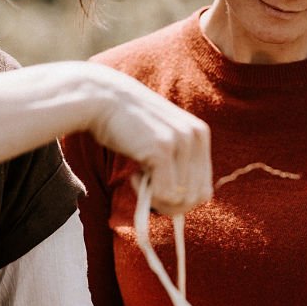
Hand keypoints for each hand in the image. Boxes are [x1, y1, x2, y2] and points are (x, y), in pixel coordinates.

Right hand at [86, 65, 212, 215]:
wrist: (101, 99)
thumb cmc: (125, 125)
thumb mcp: (160, 140)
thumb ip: (177, 164)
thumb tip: (180, 205)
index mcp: (200, 134)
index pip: (205, 190)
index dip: (182, 201)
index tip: (159, 193)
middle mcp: (196, 136)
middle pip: (197, 198)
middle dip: (170, 205)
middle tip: (147, 192)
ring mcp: (181, 141)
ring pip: (180, 199)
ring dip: (156, 198)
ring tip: (139, 177)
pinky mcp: (163, 148)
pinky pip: (164, 193)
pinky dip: (145, 192)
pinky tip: (133, 174)